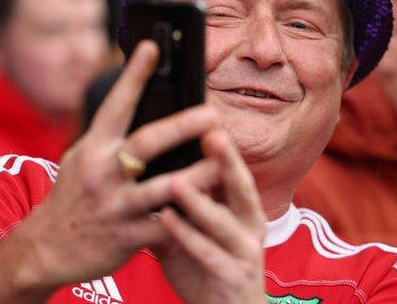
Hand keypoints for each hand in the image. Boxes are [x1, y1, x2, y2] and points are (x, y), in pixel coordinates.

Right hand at [13, 42, 221, 288]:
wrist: (42, 250)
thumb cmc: (75, 196)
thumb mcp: (83, 159)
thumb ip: (113, 137)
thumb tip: (153, 103)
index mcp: (93, 147)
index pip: (116, 104)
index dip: (134, 75)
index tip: (152, 46)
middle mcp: (101, 172)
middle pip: (146, 143)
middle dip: (181, 127)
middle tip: (212, 113)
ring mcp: (114, 205)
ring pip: (162, 187)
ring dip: (196, 175)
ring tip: (223, 163)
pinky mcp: (125, 237)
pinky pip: (164, 226)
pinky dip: (188, 217)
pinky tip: (213, 209)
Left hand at [153, 129, 265, 303]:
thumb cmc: (206, 270)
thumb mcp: (191, 232)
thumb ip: (177, 205)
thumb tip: (147, 169)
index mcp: (244, 212)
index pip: (234, 173)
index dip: (224, 149)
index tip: (209, 120)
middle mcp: (250, 227)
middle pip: (242, 188)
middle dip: (228, 161)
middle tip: (212, 133)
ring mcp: (243, 252)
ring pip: (223, 222)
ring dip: (200, 201)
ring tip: (178, 180)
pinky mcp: (231, 277)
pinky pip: (207, 253)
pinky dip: (186, 236)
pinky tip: (166, 220)